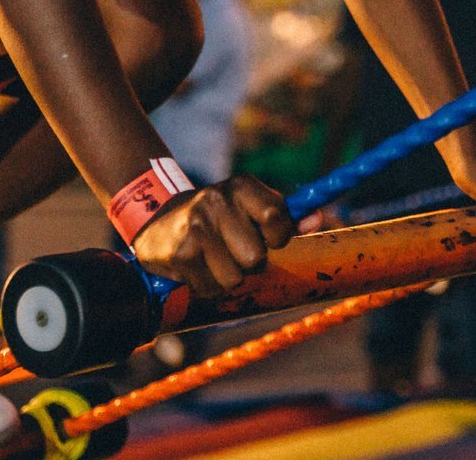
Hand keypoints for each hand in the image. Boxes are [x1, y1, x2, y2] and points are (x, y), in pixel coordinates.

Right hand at [130, 176, 293, 295]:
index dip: (278, 237)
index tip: (268, 238)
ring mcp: (197, 226)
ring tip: (214, 260)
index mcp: (241, 186)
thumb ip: (285, 217)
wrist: (158, 223)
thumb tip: (317, 218)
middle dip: (248, 263)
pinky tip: (197, 266)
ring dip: (227, 278)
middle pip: (257, 258)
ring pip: (235, 278)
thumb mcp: (249, 209)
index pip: (277, 217)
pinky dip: (207, 285)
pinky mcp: (181, 251)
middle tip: (232, 249)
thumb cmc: (218, 220)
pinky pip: (211, 288)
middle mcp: (217, 200)